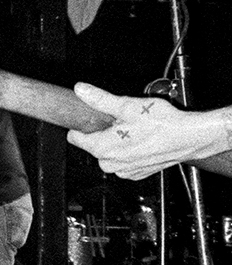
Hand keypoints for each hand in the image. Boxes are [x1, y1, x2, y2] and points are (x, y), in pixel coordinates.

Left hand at [68, 84, 231, 179]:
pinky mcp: (136, 173)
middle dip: (103, 132)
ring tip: (133, 130)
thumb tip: (81, 90)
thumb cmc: (162, 124)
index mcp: (102, 148)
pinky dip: (128, 151)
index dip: (82, 125)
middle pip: (93, 145)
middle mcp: (110, 164)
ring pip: (109, 154)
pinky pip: (123, 161)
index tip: (90, 118)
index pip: (75, 138)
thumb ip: (100, 99)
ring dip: (116, 142)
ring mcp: (124, 170)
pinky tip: (140, 140)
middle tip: (120, 121)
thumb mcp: (127, 105)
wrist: (188, 137)